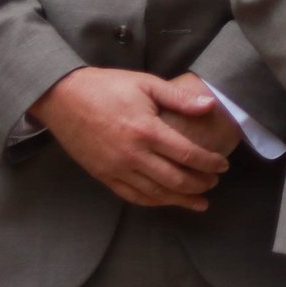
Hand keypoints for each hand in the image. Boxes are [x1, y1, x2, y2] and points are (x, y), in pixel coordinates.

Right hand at [28, 67, 230, 210]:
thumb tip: (210, 106)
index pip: (187, 154)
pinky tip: (166, 201)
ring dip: (180, 200)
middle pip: (174, 180)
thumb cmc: (107, 87)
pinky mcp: (103, 175)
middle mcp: (133, 155)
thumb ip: (179, 98)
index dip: (209, 163)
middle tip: (214, 183)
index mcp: (147, 131)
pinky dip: (153, 201)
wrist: (62, 98)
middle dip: (199, 185)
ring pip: (155, 193)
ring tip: (199, 202)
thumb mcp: (146, 84)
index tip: (223, 166)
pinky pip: (132, 196)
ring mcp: (116, 169)